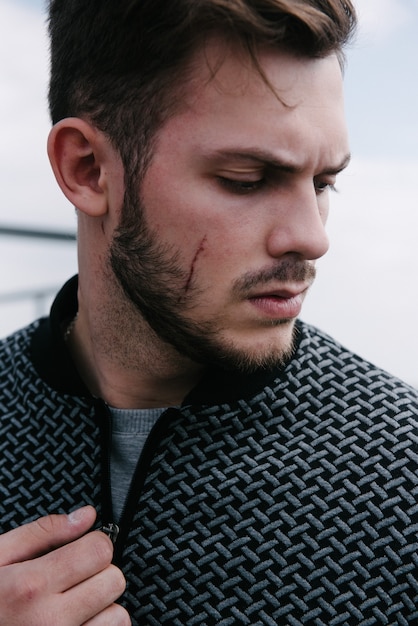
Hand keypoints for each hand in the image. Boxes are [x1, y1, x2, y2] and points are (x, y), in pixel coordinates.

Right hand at [0, 506, 129, 624]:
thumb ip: (43, 532)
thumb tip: (86, 516)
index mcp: (31, 585)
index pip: (99, 550)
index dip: (94, 543)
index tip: (82, 549)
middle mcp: (50, 620)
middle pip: (113, 580)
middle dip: (99, 573)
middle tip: (74, 578)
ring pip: (117, 615)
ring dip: (102, 607)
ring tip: (74, 605)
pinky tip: (77, 624)